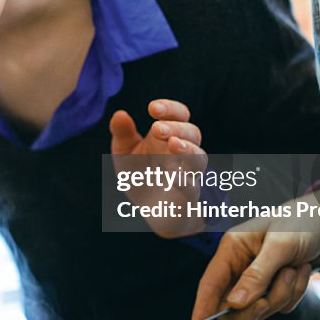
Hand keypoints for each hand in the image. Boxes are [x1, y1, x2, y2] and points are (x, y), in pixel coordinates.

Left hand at [109, 99, 206, 237]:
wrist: (150, 210)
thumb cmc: (140, 175)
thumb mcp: (125, 152)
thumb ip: (122, 134)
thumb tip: (120, 114)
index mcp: (169, 135)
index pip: (179, 115)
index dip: (170, 108)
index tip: (152, 108)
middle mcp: (183, 151)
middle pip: (192, 132)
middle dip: (177, 127)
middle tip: (156, 128)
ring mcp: (188, 173)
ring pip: (199, 157)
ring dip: (188, 149)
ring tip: (173, 143)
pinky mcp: (188, 196)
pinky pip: (192, 187)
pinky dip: (185, 181)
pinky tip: (173, 177)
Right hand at [190, 191, 319, 319]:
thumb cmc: (302, 223)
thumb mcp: (281, 245)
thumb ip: (257, 275)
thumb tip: (234, 304)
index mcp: (232, 249)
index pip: (210, 285)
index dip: (202, 311)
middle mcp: (240, 266)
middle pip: (234, 307)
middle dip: (260, 304)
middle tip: (276, 292)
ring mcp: (257, 278)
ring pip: (260, 309)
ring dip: (283, 294)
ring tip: (297, 268)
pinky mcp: (275, 286)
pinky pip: (280, 306)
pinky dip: (296, 294)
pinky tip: (304, 270)